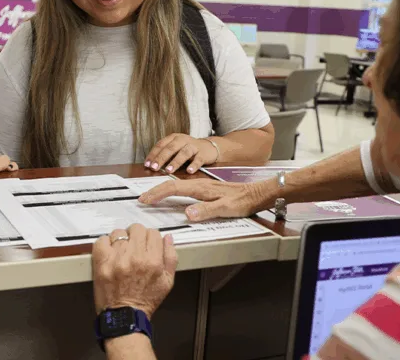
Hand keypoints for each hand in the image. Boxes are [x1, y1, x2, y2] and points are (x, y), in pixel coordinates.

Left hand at [92, 224, 177, 318]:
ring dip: (121, 240)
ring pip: (119, 233)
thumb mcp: (168, 282)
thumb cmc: (145, 300)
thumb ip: (171, 257)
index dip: (150, 238)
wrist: (125, 316)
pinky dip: (105, 243)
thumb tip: (168, 238)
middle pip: (136, 228)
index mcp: (153, 261)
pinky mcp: (101, 262)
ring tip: (121, 251)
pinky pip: (102, 240)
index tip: (146, 244)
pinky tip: (109, 252)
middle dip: (136, 236)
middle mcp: (135, 257)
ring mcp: (116, 258)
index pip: (153, 233)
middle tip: (134, 246)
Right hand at [138, 178, 268, 220]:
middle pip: (171, 185)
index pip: (173, 188)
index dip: (158, 193)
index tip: (146, 200)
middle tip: (143, 199)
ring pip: (176, 185)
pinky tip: (171, 196)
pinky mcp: (205, 190)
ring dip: (162, 190)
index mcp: (200, 188)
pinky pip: (183, 188)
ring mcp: (201, 186)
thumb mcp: (226, 209)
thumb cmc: (242, 201)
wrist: (256, 193)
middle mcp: (198, 184)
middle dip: (155, 191)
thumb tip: (187, 214)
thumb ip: (206, 211)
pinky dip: (171, 192)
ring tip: (151, 197)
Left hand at [144, 133, 217, 174]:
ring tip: (168, 170)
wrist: (208, 147)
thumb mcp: (175, 149)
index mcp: (174, 138)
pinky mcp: (203, 154)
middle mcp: (183, 140)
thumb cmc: (187, 149)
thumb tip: (150, 166)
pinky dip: (193, 165)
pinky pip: (198, 160)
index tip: (147, 164)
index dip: (153, 154)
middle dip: (161, 158)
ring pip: (184, 153)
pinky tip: (189, 171)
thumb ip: (164, 155)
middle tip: (154, 167)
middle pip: (171, 148)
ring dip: (175, 162)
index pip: (161, 145)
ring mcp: (193, 146)